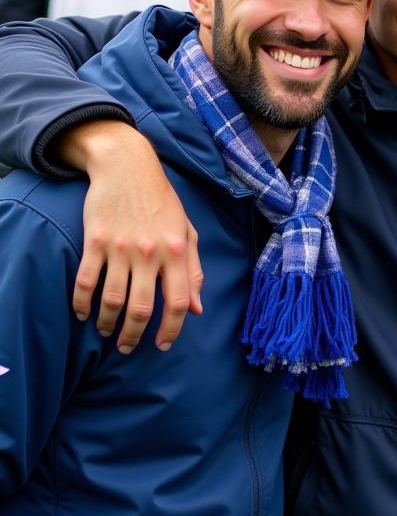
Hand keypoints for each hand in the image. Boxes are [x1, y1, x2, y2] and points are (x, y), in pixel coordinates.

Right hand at [57, 120, 203, 352]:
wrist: (128, 168)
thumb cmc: (162, 202)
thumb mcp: (186, 232)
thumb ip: (194, 270)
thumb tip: (197, 309)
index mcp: (176, 251)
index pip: (179, 301)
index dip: (173, 328)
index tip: (164, 344)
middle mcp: (150, 253)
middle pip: (141, 308)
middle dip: (134, 336)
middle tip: (129, 348)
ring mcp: (121, 248)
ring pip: (111, 300)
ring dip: (107, 324)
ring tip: (107, 332)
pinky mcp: (95, 241)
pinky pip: (85, 281)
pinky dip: (81, 303)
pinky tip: (82, 314)